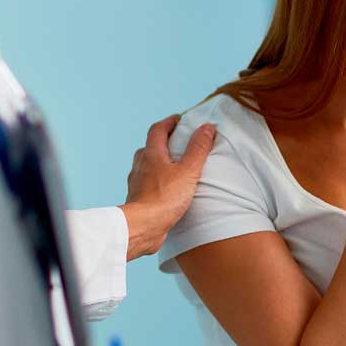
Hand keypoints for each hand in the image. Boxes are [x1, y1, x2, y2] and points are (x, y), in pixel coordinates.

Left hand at [120, 115, 216, 260]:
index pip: (158, 130)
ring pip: (147, 165)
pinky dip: (157, 180)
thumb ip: (198, 149)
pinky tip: (167, 188)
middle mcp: (141, 165)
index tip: (180, 119)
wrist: (143, 226)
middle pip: (150, 146)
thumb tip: (207, 128)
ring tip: (175, 165)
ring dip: (159, 161)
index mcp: (152, 154)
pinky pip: (147, 183)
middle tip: (179, 141)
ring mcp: (138, 182)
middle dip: (164, 141)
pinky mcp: (139, 198)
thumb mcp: (188, 171)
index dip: (169, 122)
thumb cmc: (164, 198)